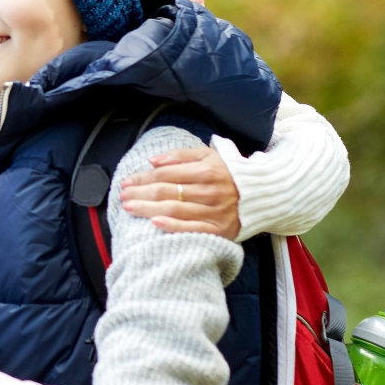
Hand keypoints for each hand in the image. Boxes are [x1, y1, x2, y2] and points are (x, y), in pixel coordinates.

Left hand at [120, 145, 240, 238]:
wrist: (262, 194)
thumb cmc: (228, 173)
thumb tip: (152, 161)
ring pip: (175, 209)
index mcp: (207, 170)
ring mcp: (215, 212)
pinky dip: (172, 226)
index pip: (166, 174)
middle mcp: (210, 191)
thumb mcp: (207, 155)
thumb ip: (179, 155)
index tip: (127, 181)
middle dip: (140, 194)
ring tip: (129, 208)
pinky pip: (192, 229)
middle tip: (123, 196)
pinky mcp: (219, 229)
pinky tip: (155, 223)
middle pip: (167, 192)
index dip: (143, 178)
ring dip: (148, 209)